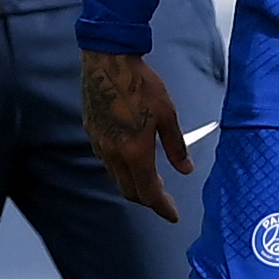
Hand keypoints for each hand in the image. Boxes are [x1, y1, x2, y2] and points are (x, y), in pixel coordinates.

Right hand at [80, 49, 191, 222]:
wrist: (108, 63)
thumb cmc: (141, 85)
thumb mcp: (168, 115)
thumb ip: (176, 147)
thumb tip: (186, 169)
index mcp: (136, 152)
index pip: (149, 192)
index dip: (162, 207)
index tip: (173, 215)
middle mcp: (115, 155)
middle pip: (130, 191)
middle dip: (148, 199)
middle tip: (164, 198)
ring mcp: (100, 145)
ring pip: (117, 178)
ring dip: (134, 184)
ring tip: (151, 178)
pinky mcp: (92, 134)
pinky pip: (108, 162)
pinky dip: (122, 169)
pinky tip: (132, 159)